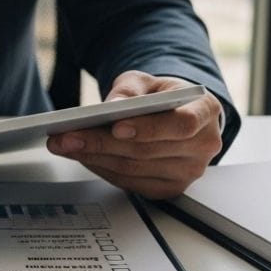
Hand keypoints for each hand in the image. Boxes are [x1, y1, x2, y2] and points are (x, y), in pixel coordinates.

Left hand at [46, 71, 222, 199]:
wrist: (175, 114)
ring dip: (94, 157)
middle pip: (148, 151)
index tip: (116, 126)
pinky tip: (82, 155)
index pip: (181, 124)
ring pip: (134, 169)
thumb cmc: (162, 95)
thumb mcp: (146, 81)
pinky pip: (130, 183)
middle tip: (66, 136)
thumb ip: (130, 89)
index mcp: (205, 111)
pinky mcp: (169, 189)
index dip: (148, 128)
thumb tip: (112, 107)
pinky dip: (102, 169)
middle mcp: (203, 146)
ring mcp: (188, 172)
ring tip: (64, 144)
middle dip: (101, 143)